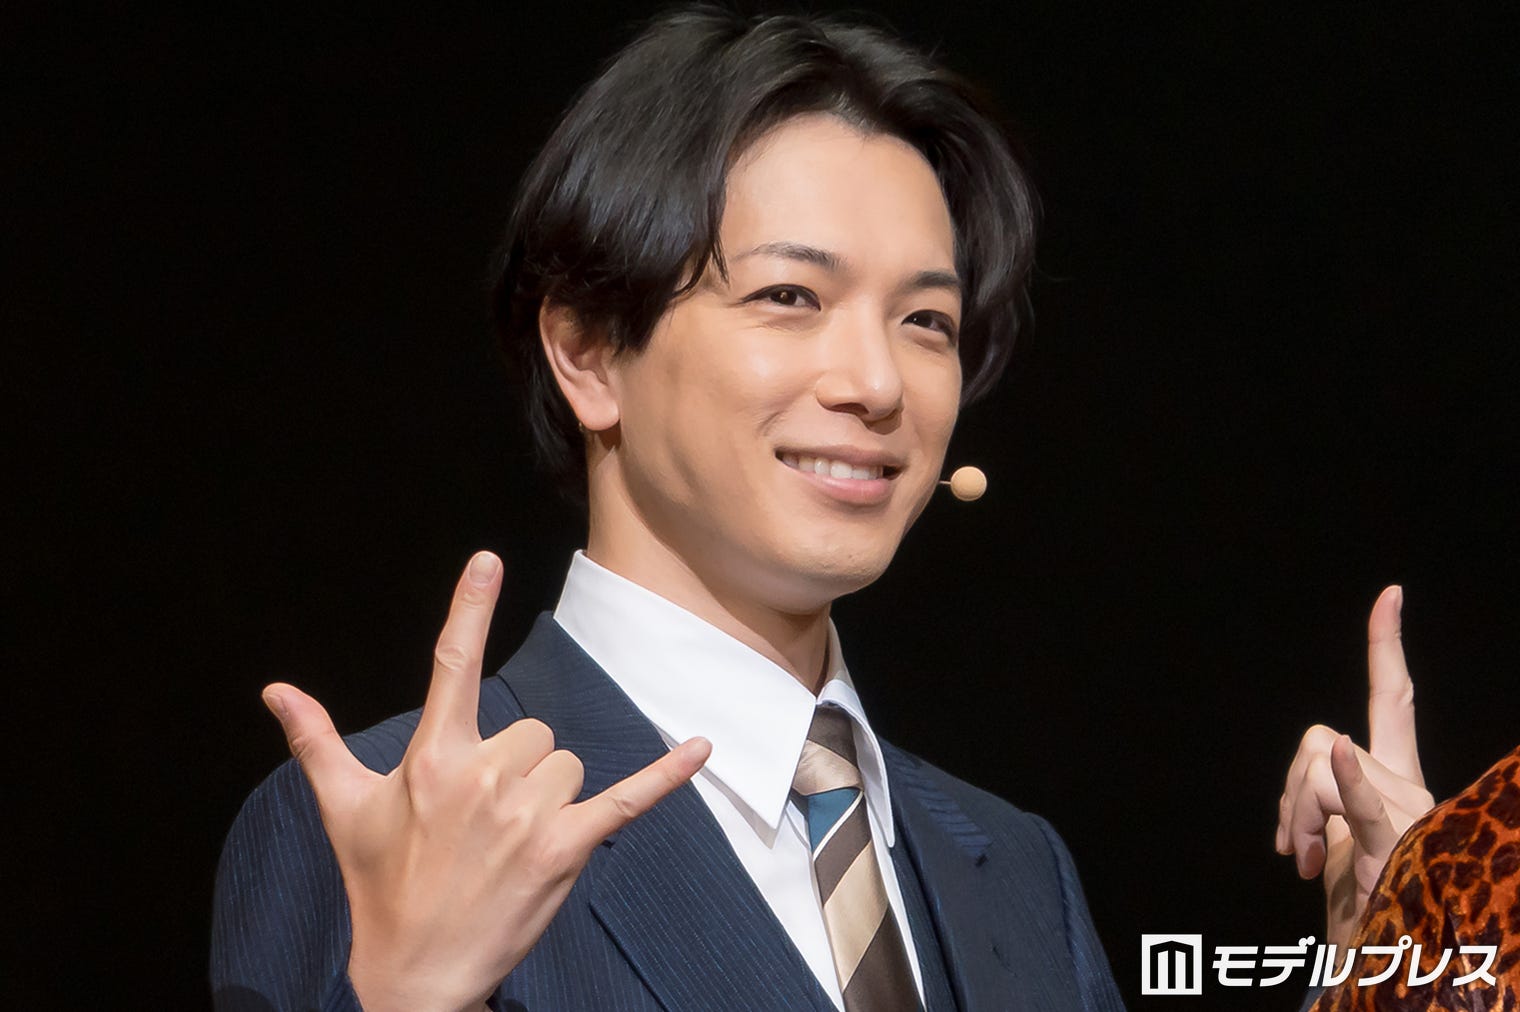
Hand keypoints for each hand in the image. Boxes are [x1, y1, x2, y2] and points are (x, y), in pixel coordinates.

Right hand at [261, 551, 711, 1011]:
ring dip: (550, 794)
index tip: (489, 560)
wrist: (416, 973)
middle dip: (517, 766)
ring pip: (568, 763)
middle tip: (483, 820)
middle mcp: (483, 778)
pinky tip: (701, 748)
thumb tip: (276, 689)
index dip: (470, 609)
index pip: (453, 666)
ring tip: (511, 840)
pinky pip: (628, 799)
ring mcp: (528, 815)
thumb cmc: (379, 886)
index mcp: (433, 759)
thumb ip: (317, 741)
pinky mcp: (567, 848)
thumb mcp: (344, 810)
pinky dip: (666, 775)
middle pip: (534, 731)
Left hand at [1275, 585, 1434, 948]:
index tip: (1390, 594)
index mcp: (1392, 776)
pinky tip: (1342, 758)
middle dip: (1288, 788)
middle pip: (1318, 741)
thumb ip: (1321, 786)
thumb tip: (1320, 760)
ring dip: (1293, 816)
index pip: (1391, 700)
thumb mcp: (1329, 829)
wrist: (1374, 958)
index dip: (1387, 647)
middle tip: (1288, 846)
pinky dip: (1348, 783)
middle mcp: (1408, 784)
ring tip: (1303, 863)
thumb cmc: (1354, 898)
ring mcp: (1407, 812)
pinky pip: (1360, 803)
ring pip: (1317, 771)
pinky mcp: (1395, 845)